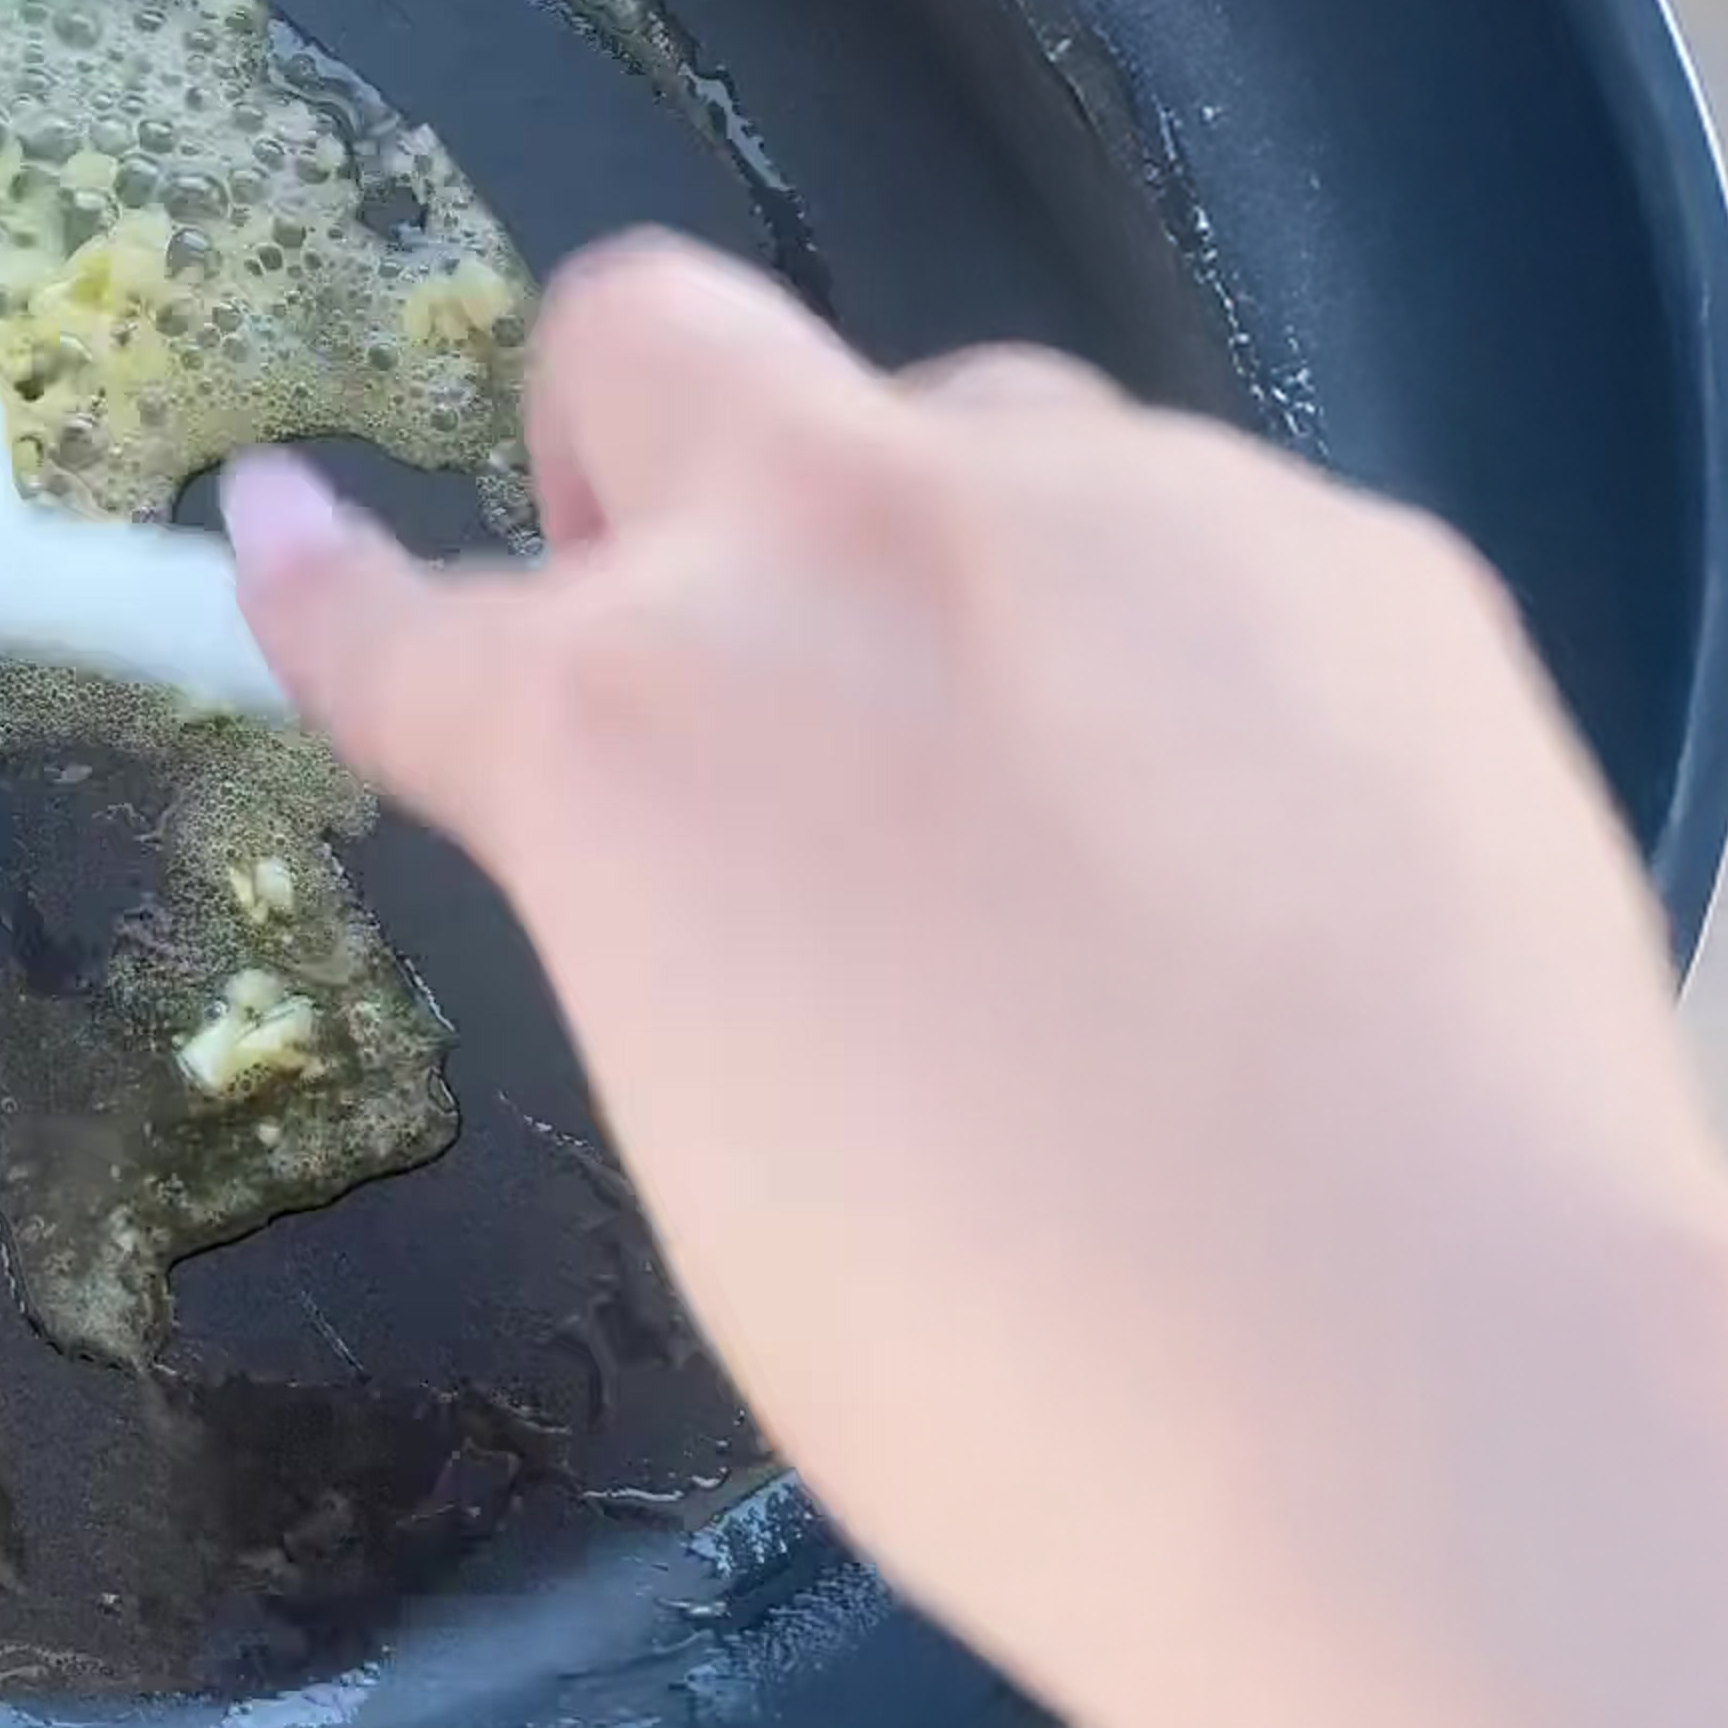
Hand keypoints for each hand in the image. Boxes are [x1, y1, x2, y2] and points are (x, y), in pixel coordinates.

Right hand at [222, 228, 1727, 1727]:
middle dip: (640, 448)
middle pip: (657, 331)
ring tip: (1089, 821)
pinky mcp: (1361, 551)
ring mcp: (1124, 515)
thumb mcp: (722, 1147)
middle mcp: (846, 549)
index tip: (293, 536)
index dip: (329, 587)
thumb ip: (671, 903)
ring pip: (981, 439)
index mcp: (624, 726)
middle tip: (727, 641)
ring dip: (962, 570)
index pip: (395, 612)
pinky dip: (1201, 661)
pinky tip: (1291, 870)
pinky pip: (1220, 546)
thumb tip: (702, 832)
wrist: (1434, 1395)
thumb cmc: (1021, 1378)